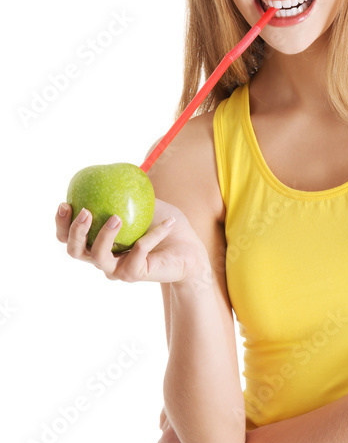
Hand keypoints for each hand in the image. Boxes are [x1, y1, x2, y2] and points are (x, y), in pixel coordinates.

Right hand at [55, 197, 208, 283]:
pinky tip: (168, 222)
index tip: (65, 203)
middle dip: (75, 231)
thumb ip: (125, 190)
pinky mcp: (135, 274)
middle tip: (85, 212)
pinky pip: (139, 251)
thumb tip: (110, 168)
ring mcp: (118, 270)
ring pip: (99, 256)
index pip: (69, 237)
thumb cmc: (165, 225)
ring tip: (116, 217)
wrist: (190, 251)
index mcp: (99, 243)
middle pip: (75, 251)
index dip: (62, 223)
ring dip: (104, 235)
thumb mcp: (145, 202)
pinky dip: (153, 235)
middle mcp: (104, 259)